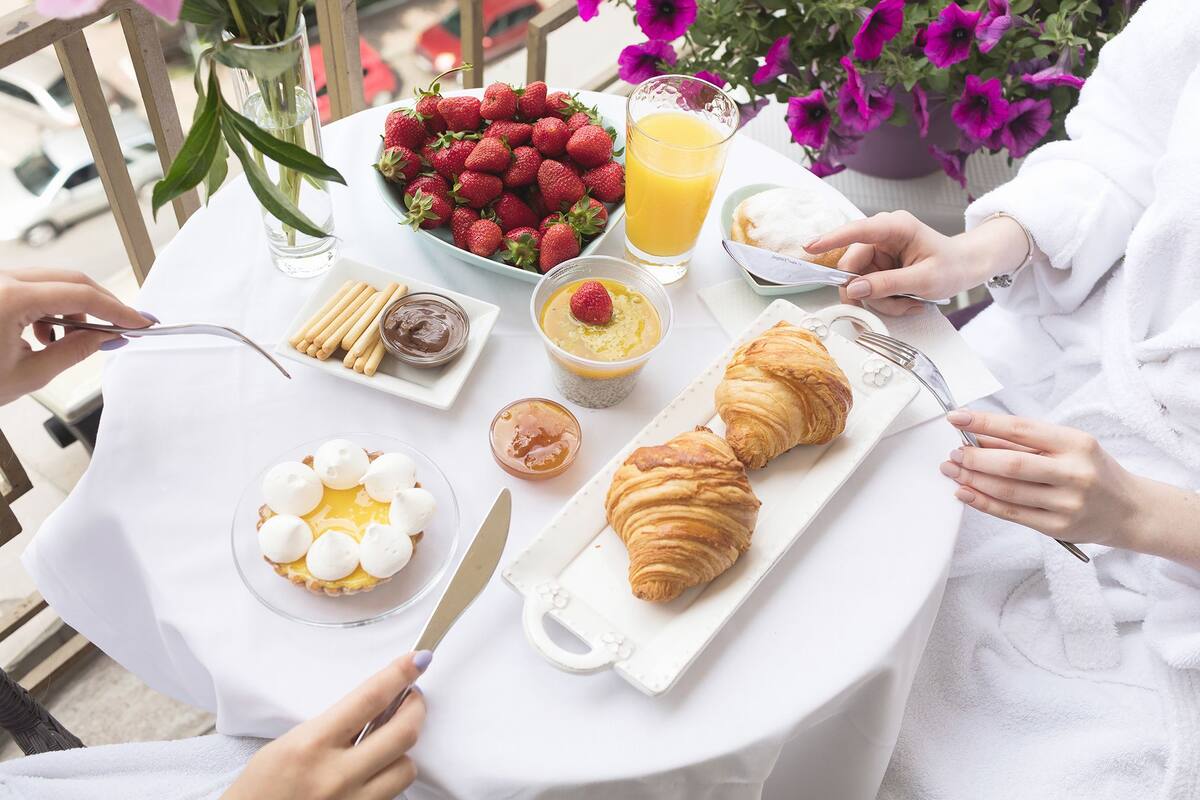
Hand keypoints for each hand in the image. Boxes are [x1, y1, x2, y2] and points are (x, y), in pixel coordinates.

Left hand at [0, 268, 153, 404]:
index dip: (117, 309)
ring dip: (73, 307)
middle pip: (70, 280)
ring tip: (71, 340)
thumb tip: (107, 337)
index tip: (139, 321)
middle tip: (122, 326)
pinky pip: (31, 287)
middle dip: (101, 304)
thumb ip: (75, 351)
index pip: (80, 295)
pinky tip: (45, 335)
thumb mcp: (28, 374)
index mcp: (9, 299)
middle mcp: (0, 281)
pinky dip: (49, 307)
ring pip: (51, 282)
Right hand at [223, 651, 430, 799]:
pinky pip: (392, 795)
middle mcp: (335, 775)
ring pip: (406, 768)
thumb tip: (376, 707)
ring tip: (388, 743)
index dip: (399, 675)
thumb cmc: (260, 789)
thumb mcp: (288, 744)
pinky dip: (389, 778)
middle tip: (412, 698)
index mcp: (311, 745)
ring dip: (403, 750)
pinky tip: (376, 771)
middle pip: (402, 733)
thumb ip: (334, 725)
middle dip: (416, 708)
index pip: (369, 699)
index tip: (417, 660)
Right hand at [803, 211, 1028, 315]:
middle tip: (892, 305)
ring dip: (881, 300)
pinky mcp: (878, 266)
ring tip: (909, 302)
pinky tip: (907, 300)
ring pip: (859, 283)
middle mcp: (881, 236)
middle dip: (868, 291)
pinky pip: (868, 288)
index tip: (810, 247)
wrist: (967, 267)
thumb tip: (854, 288)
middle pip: (853, 267)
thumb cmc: (953, 265)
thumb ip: (887, 284)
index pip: (857, 231)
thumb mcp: (924, 279)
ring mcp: (878, 252)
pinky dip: (886, 301)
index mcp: (894, 227)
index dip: (831, 239)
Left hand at [938, 410, 1138, 546]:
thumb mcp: (1070, 447)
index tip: (957, 417)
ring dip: (972, 479)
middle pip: (1012, 464)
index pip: (1021, 429)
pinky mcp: (1057, 527)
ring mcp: (1067, 503)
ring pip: (1007, 491)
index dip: (984, 423)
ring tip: (952, 469)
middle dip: (974, 457)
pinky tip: (964, 492)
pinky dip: (982, 502)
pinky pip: (1011, 514)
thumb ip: (1026, 443)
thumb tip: (978, 435)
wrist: (1129, 510)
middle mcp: (1074, 473)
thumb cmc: (1092, 471)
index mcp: (1077, 444)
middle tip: (953, 451)